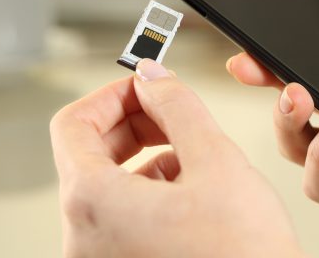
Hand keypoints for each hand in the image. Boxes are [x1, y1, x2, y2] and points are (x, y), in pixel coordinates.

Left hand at [50, 59, 303, 257]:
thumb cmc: (246, 254)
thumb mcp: (215, 159)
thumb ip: (177, 105)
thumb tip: (153, 77)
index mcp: (94, 205)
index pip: (73, 125)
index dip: (111, 96)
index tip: (144, 88)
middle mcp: (84, 239)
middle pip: (88, 153)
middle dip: (133, 123)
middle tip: (171, 112)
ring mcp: (100, 257)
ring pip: (109, 183)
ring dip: (147, 154)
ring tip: (191, 152)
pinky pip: (121, 212)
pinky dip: (150, 188)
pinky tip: (190, 185)